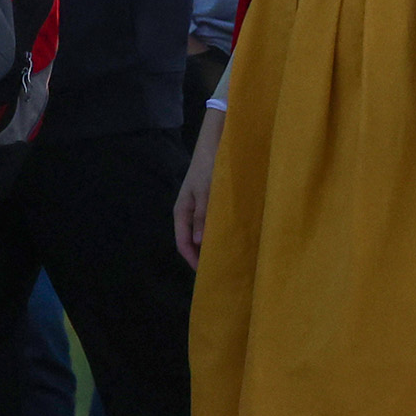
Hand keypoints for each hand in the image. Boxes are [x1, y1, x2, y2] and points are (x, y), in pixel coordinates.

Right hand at [173, 107, 221, 266]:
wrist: (216, 142)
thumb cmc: (208, 167)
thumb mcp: (206, 192)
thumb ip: (203, 216)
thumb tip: (199, 242)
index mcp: (182, 211)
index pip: (182, 242)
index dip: (192, 259)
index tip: (206, 273)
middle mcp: (189, 211)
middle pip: (192, 240)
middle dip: (203, 255)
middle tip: (220, 269)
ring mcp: (200, 206)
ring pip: (203, 232)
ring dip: (212, 244)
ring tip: (228, 256)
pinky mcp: (211, 201)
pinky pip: (213, 222)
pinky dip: (220, 232)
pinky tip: (233, 236)